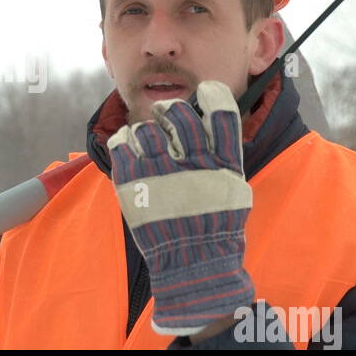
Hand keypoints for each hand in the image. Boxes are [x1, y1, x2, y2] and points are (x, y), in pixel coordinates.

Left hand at [106, 80, 253, 335]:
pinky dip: (123, 141)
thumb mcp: (233, 189)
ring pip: (146, 128)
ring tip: (147, 139)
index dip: (213, 95)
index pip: (221, 112)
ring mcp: (160, 172)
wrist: (192, 264)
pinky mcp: (133, 183)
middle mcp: (192, 162)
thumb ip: (222, 155)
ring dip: (146, 128)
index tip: (205, 91)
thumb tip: (209, 121)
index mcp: (222, 163)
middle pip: (178, 114)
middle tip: (165, 114)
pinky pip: (121, 145)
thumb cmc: (215, 227)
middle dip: (171, 110)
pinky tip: (129, 147)